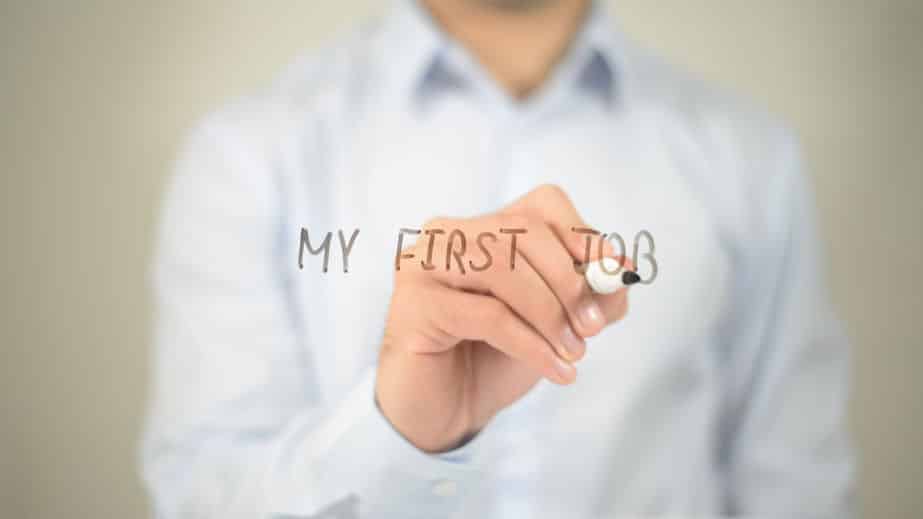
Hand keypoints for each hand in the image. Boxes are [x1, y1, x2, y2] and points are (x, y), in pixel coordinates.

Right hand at [375, 184, 631, 452]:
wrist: (448, 410)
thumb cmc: (496, 358)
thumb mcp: (556, 322)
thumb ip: (590, 294)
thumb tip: (623, 270)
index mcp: (483, 228)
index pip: (541, 205)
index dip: (581, 233)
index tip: (610, 272)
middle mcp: (447, 235)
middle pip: (521, 230)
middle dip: (567, 279)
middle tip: (592, 326)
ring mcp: (422, 265)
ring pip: (500, 266)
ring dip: (548, 312)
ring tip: (573, 352)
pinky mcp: (413, 305)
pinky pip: (487, 314)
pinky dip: (531, 343)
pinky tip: (555, 370)